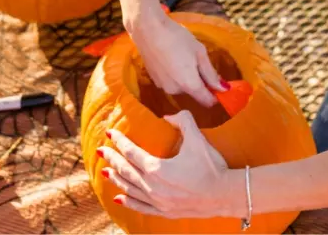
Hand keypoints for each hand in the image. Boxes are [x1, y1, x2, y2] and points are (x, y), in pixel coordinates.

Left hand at [98, 110, 236, 218]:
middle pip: (126, 170)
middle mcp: (152, 187)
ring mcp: (157, 202)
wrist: (225, 195)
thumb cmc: (212, 167)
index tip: (110, 133)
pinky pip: (140, 206)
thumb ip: (183, 121)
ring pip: (129, 189)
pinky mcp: (164, 212)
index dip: (119, 141)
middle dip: (112, 159)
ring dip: (117, 179)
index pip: (131, 152)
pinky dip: (128, 201)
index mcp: (156, 168)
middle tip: (101, 150)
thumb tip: (168, 116)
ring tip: (106, 171)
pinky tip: (120, 197)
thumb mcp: (197, 139)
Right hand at [129, 12, 226, 106]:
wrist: (147, 29)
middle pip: (194, 92)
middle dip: (199, 81)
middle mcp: (175, 90)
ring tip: (182, 57)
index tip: (219, 85)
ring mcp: (163, 86)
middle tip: (198, 60)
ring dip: (186, 77)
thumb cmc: (177, 38)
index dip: (215, 95)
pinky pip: (171, 82)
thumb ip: (211, 74)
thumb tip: (224, 89)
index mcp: (189, 84)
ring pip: (182, 87)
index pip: (207, 101)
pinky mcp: (154, 80)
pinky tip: (171, 58)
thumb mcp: (199, 53)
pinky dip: (174, 74)